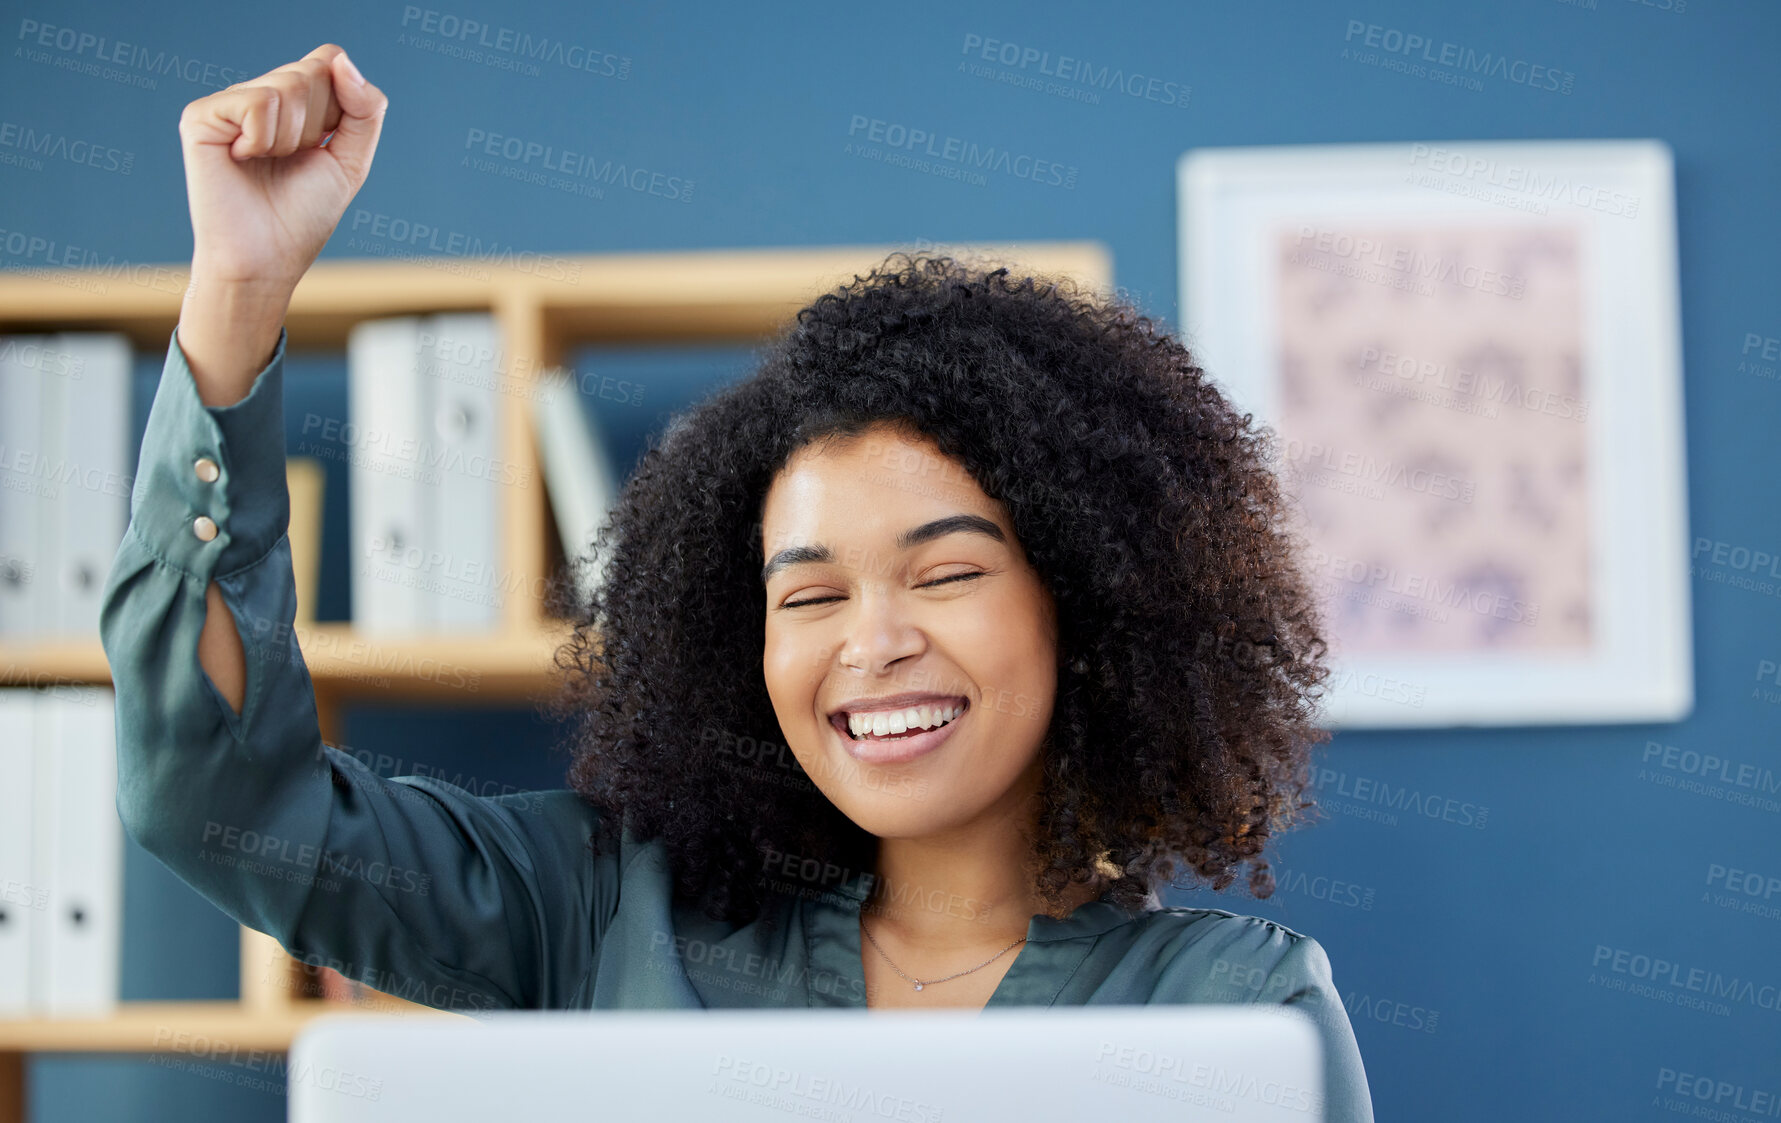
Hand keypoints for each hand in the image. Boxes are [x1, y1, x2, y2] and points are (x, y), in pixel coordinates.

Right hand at [177, 43, 387, 289]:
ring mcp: (230, 103)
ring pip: (287, 86)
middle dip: (318, 126)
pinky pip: (257, 103)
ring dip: (292, 139)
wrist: (266, 259)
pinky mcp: (202, 116)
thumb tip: (340, 60)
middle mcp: (260, 94)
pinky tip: (242, 159)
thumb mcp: (351, 160)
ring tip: (267, 163)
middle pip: (313, 72)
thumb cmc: (304, 215)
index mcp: (294, 102)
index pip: (329, 60)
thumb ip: (365, 109)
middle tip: (292, 161)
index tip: (326, 144)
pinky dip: (264, 140)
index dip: (341, 102)